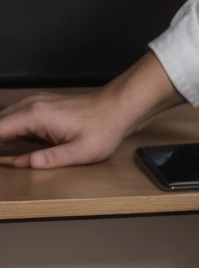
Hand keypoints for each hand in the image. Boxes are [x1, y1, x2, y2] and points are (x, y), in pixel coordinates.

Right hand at [0, 52, 181, 169]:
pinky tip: (8, 145)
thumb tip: (20, 164)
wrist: (119, 107)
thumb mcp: (80, 152)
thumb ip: (49, 159)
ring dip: (1, 135)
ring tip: (4, 155)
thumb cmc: (103, 129)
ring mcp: (36, 103)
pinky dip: (7, 129)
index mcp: (35, 116)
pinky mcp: (41, 105)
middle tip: (1, 161)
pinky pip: (15, 116)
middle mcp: (31, 105)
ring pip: (5, 118)